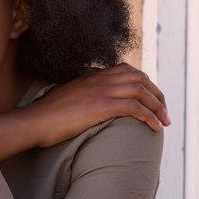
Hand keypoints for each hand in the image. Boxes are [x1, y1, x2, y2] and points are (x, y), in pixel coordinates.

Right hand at [24, 62, 170, 148]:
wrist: (33, 121)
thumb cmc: (45, 116)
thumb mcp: (66, 97)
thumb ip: (81, 95)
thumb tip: (88, 104)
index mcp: (92, 76)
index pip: (127, 70)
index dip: (145, 83)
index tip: (151, 99)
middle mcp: (99, 79)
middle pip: (140, 78)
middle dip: (157, 94)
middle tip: (164, 112)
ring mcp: (100, 91)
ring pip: (141, 91)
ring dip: (158, 107)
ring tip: (165, 122)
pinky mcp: (100, 106)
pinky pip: (134, 108)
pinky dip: (149, 117)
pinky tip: (155, 128)